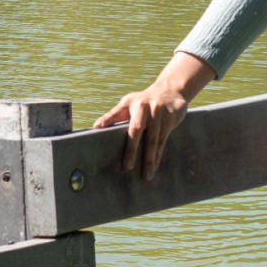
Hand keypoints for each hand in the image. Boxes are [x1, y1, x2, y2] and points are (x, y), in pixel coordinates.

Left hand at [94, 52, 214, 179]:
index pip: (116, 114)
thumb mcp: (128, 104)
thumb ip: (114, 116)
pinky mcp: (171, 117)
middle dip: (132, 149)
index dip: (107, 120)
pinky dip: (158, 154)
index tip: (97, 129)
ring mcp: (158, 111)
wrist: (171, 91)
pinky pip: (163, 139)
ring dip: (149, 158)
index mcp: (130, 103)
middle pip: (136, 130)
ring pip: (153, 139)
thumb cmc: (143, 102)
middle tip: (127, 167)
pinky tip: (155, 165)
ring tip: (146, 175)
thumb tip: (96, 127)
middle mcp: (144, 106)